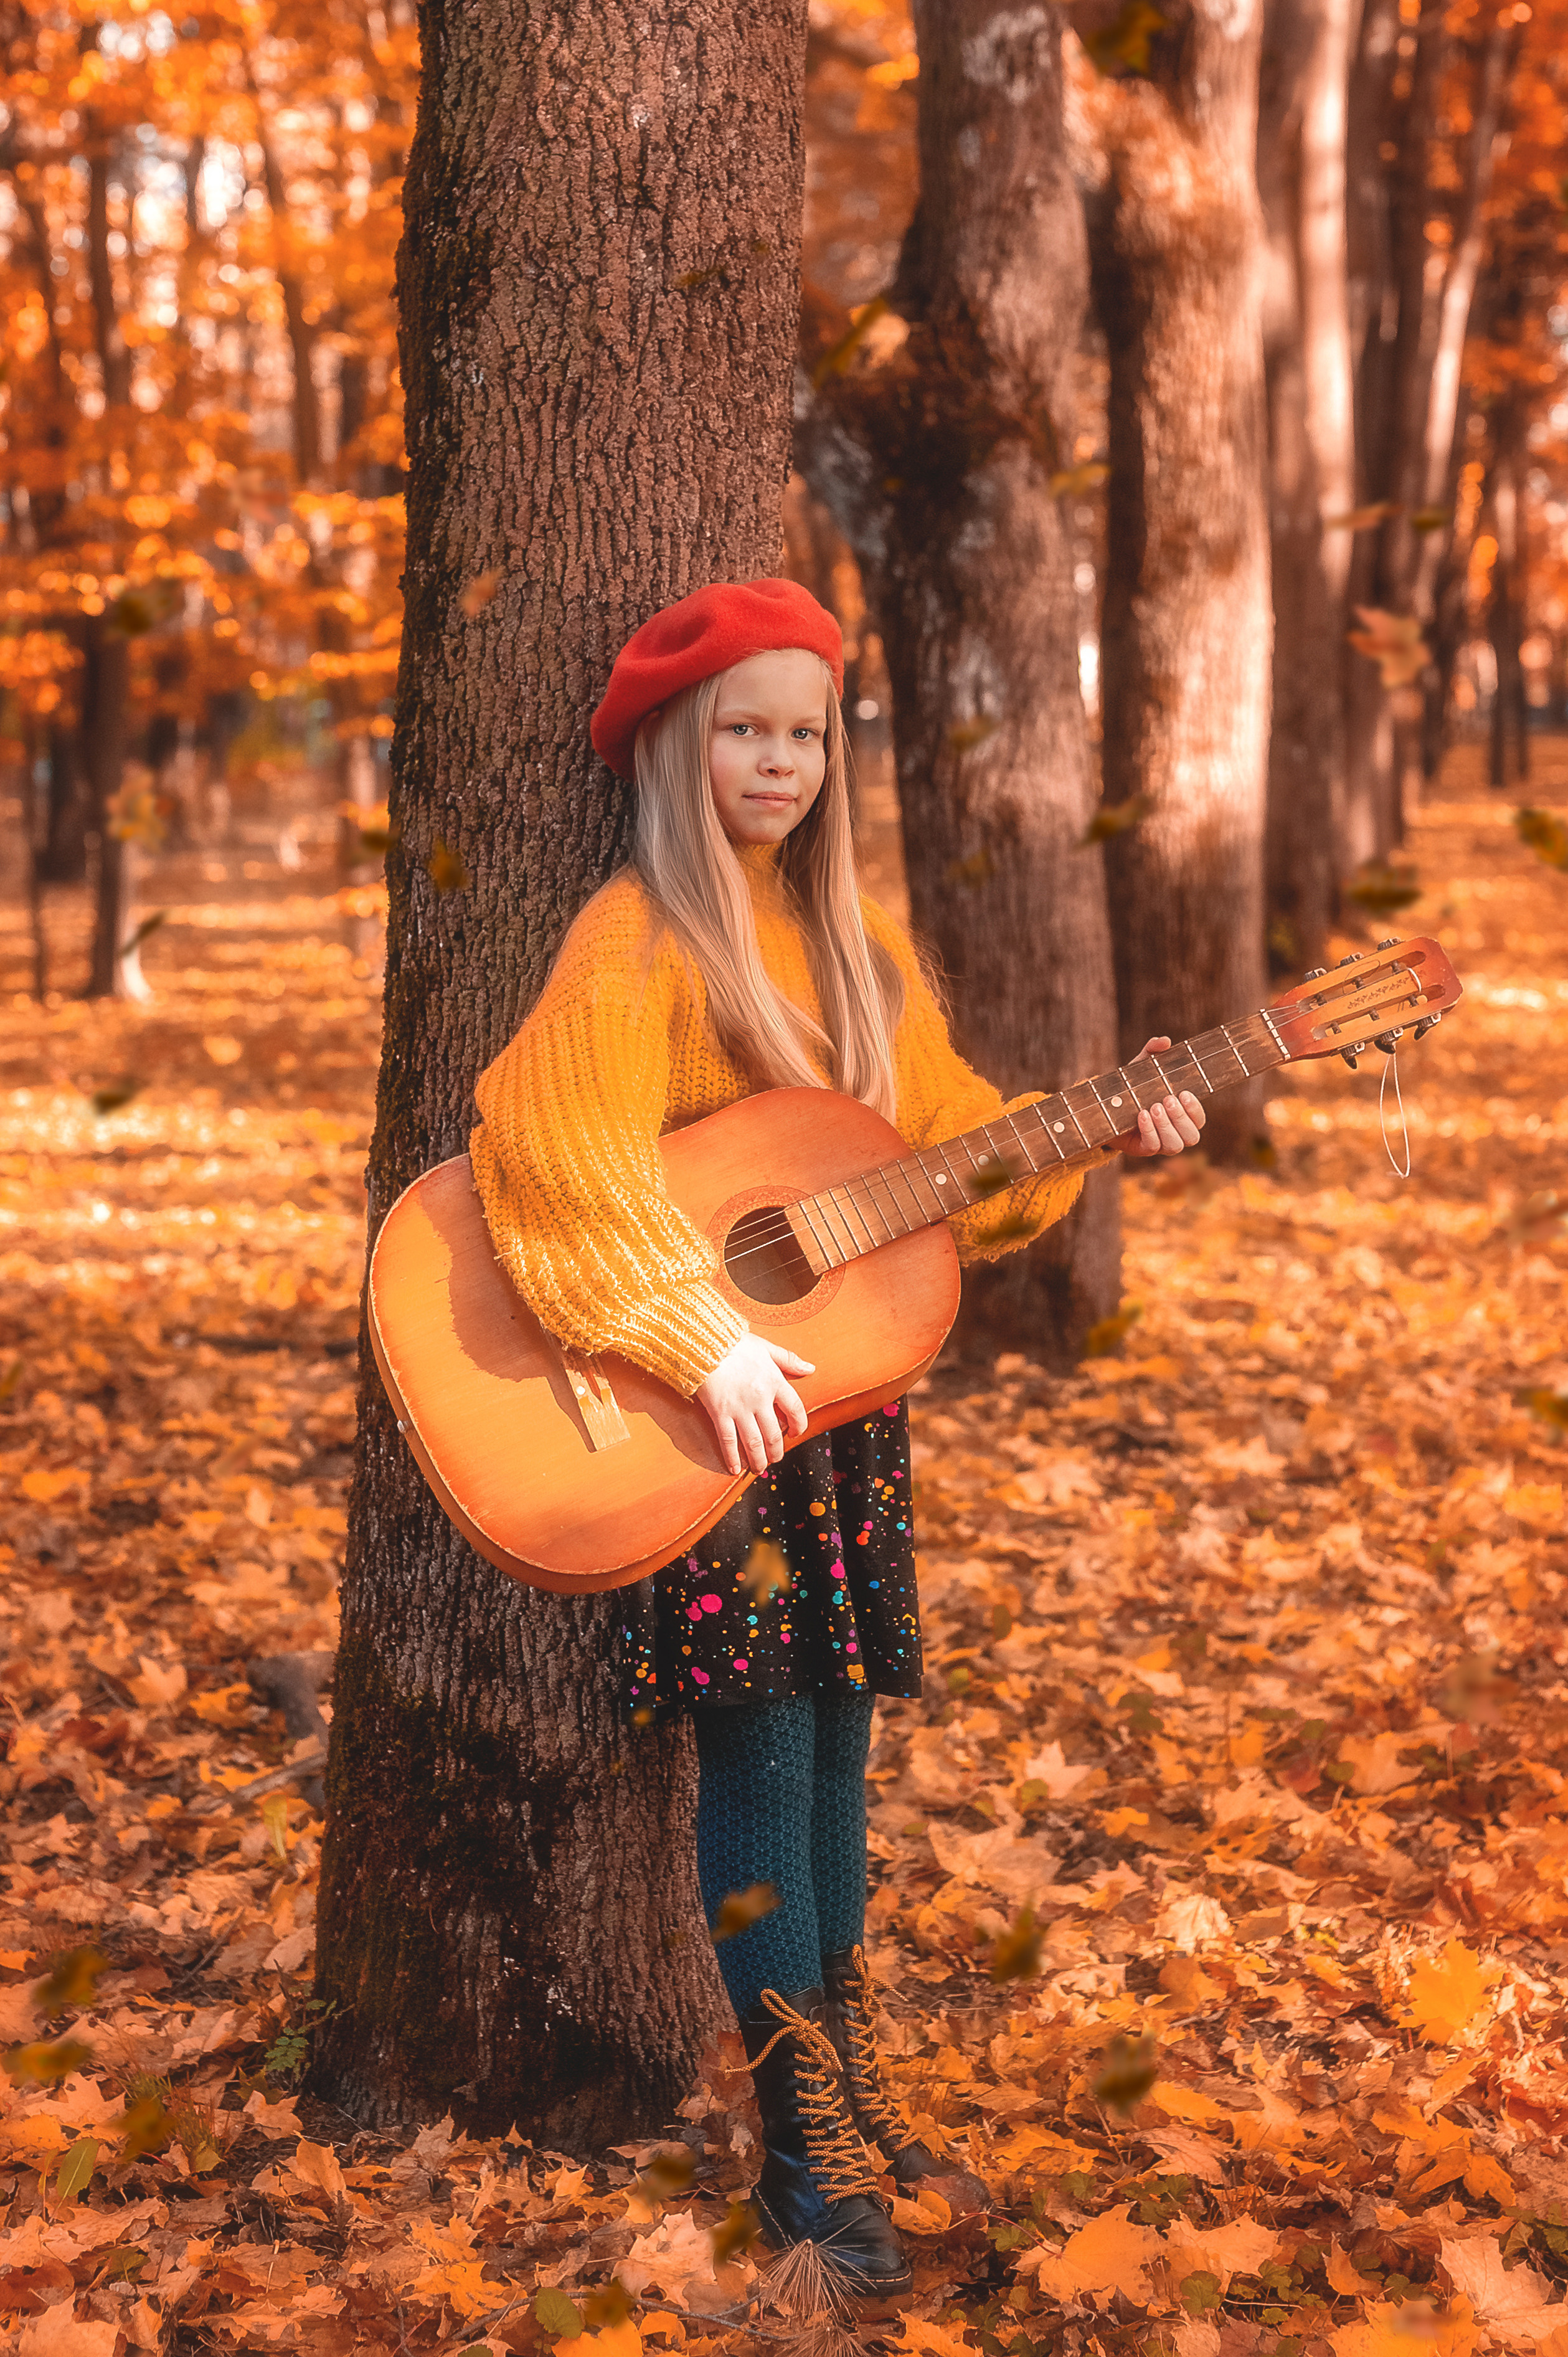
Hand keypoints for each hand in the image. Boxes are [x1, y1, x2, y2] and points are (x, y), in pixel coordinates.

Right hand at [695, 1335, 813, 1475]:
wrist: (705, 1343)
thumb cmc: (735, 1344)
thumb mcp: (765, 1347)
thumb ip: (788, 1360)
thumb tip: (810, 1368)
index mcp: (774, 1381)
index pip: (796, 1409)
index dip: (799, 1425)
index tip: (796, 1433)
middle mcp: (760, 1398)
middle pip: (774, 1433)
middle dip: (776, 1451)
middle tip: (776, 1458)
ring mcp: (740, 1408)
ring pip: (754, 1442)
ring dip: (759, 1459)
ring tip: (760, 1468)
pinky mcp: (720, 1413)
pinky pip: (728, 1440)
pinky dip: (732, 1457)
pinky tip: (735, 1469)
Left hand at [1119, 1036, 1206, 1155]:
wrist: (1105, 1106)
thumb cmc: (1132, 1087)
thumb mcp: (1141, 1067)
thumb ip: (1153, 1052)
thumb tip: (1165, 1041)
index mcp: (1181, 1115)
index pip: (1199, 1120)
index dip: (1195, 1110)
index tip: (1184, 1093)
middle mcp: (1175, 1132)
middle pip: (1192, 1136)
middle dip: (1181, 1117)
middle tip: (1167, 1099)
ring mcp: (1160, 1143)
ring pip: (1175, 1145)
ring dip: (1166, 1126)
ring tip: (1153, 1107)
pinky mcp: (1144, 1149)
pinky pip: (1153, 1146)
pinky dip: (1149, 1130)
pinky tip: (1141, 1114)